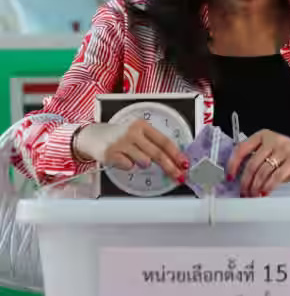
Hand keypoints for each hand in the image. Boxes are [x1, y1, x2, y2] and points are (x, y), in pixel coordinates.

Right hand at [74, 120, 188, 182]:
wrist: (91, 136)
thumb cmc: (119, 137)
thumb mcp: (137, 135)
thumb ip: (153, 144)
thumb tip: (174, 160)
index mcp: (142, 126)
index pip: (164, 141)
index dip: (176, 153)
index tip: (185, 163)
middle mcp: (133, 133)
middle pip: (157, 153)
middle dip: (170, 166)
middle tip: (178, 176)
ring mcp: (121, 143)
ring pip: (144, 161)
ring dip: (144, 163)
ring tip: (135, 158)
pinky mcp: (110, 154)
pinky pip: (128, 166)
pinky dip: (128, 166)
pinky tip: (122, 159)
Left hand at [225, 130, 289, 196]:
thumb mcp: (273, 154)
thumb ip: (259, 161)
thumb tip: (242, 180)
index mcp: (263, 136)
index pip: (241, 149)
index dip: (233, 165)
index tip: (230, 178)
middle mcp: (272, 140)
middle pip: (252, 164)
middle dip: (245, 182)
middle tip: (244, 193)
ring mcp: (284, 149)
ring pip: (262, 172)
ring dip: (256, 187)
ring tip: (254, 195)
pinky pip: (276, 177)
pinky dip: (268, 187)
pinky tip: (265, 193)